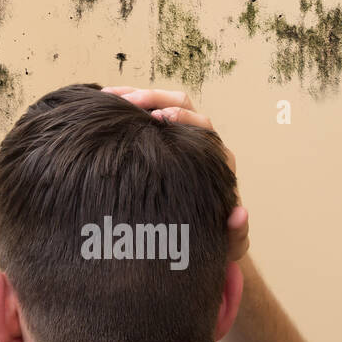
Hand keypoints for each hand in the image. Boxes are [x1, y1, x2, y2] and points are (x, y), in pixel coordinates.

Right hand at [101, 86, 248, 260]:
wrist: (196, 236)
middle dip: (155, 98)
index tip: (158, 118)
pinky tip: (102, 107)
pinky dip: (126, 107)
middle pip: (181, 105)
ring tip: (108, 97)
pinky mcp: (159, 140)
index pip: (202, 128)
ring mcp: (178, 138)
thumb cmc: (212, 238)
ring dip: (136, 96)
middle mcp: (199, 143)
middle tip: (129, 101)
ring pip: (161, 103)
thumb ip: (237, 234)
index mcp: (216, 160)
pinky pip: (145, 114)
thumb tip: (240, 214)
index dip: (182, 119)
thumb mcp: (225, 245)